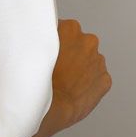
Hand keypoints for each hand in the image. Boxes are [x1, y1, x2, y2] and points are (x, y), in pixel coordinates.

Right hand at [44, 18, 112, 134]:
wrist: (50, 108)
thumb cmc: (36, 81)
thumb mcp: (30, 49)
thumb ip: (42, 40)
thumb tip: (40, 39)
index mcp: (70, 28)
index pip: (64, 29)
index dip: (55, 42)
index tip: (49, 52)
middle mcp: (88, 41)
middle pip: (79, 44)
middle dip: (70, 53)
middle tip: (55, 68)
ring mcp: (99, 61)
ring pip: (89, 61)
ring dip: (79, 69)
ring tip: (63, 82)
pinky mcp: (105, 80)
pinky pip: (96, 79)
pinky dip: (87, 84)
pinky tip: (72, 91)